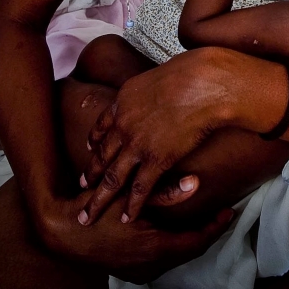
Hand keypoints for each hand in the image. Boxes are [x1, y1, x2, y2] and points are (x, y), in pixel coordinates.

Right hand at [37, 189, 232, 282]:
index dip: (215, 226)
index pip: (196, 241)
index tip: (228, 211)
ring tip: (204, 220)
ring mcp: (138, 271)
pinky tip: (176, 231)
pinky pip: (163, 260)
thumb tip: (196, 183)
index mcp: (153, 248)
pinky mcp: (129, 271)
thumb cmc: (95, 211)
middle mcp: (149, 265)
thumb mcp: (129, 196)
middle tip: (220, 214)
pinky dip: (175, 245)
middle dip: (206, 232)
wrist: (60, 232)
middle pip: (189, 250)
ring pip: (176, 257)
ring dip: (191, 239)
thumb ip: (165, 192)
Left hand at [80, 48, 234, 224]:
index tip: (90, 149)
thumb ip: (153, 88)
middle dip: (90, 174)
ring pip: (112, 178)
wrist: (206, 82)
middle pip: (102, 155)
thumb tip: (162, 88)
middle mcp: (124, 124)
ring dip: (100, 199)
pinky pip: (140, 188)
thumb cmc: (193, 71)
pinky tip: (127, 217)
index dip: (96, 140)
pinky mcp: (156, 160)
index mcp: (124, 100)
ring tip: (90, 213)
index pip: (103, 125)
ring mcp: (137, 144)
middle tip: (82, 186)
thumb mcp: (160, 74)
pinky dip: (133, 205)